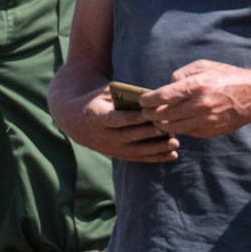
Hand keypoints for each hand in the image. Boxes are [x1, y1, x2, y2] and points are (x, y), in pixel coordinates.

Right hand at [54, 85, 179, 163]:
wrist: (75, 121)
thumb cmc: (95, 101)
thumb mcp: (104, 93)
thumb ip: (123, 95)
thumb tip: (149, 97)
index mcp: (98, 118)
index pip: (119, 119)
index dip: (136, 118)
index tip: (154, 113)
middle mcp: (103, 136)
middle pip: (130, 136)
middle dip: (152, 133)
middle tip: (171, 128)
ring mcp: (110, 148)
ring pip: (136, 150)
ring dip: (157, 148)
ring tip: (176, 144)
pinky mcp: (116, 154)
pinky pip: (138, 158)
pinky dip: (155, 157)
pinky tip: (171, 156)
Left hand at [143, 61, 250, 138]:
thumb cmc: (227, 77)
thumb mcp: (205, 66)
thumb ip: (183, 74)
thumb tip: (167, 84)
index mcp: (197, 86)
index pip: (163, 96)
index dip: (148, 100)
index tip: (141, 101)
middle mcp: (199, 104)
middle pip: (164, 114)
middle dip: (150, 115)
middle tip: (144, 113)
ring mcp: (205, 120)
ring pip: (173, 127)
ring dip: (161, 124)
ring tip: (155, 120)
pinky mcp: (209, 130)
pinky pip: (186, 132)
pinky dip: (177, 129)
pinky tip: (173, 124)